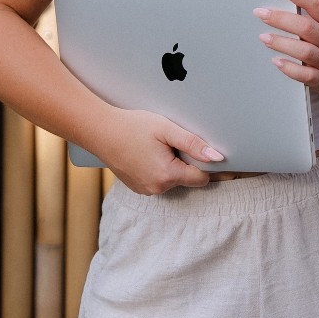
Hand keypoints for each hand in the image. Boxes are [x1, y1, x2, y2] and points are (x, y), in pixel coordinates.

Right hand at [98, 106, 223, 194]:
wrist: (100, 131)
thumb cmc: (133, 127)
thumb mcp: (167, 129)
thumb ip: (194, 144)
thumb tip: (218, 158)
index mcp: (167, 175)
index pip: (202, 179)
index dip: (206, 165)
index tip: (202, 152)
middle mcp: (157, 188)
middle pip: (187, 179)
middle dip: (186, 163)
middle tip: (172, 144)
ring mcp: (146, 190)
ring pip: (173, 180)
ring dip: (172, 167)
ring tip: (158, 148)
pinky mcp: (138, 188)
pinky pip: (159, 181)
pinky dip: (159, 170)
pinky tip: (148, 155)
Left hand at [256, 0, 318, 95]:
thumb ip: (309, 15)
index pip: (315, 4)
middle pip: (307, 28)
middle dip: (282, 19)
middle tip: (261, 13)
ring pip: (305, 51)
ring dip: (282, 43)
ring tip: (263, 37)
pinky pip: (306, 75)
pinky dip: (290, 68)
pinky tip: (276, 61)